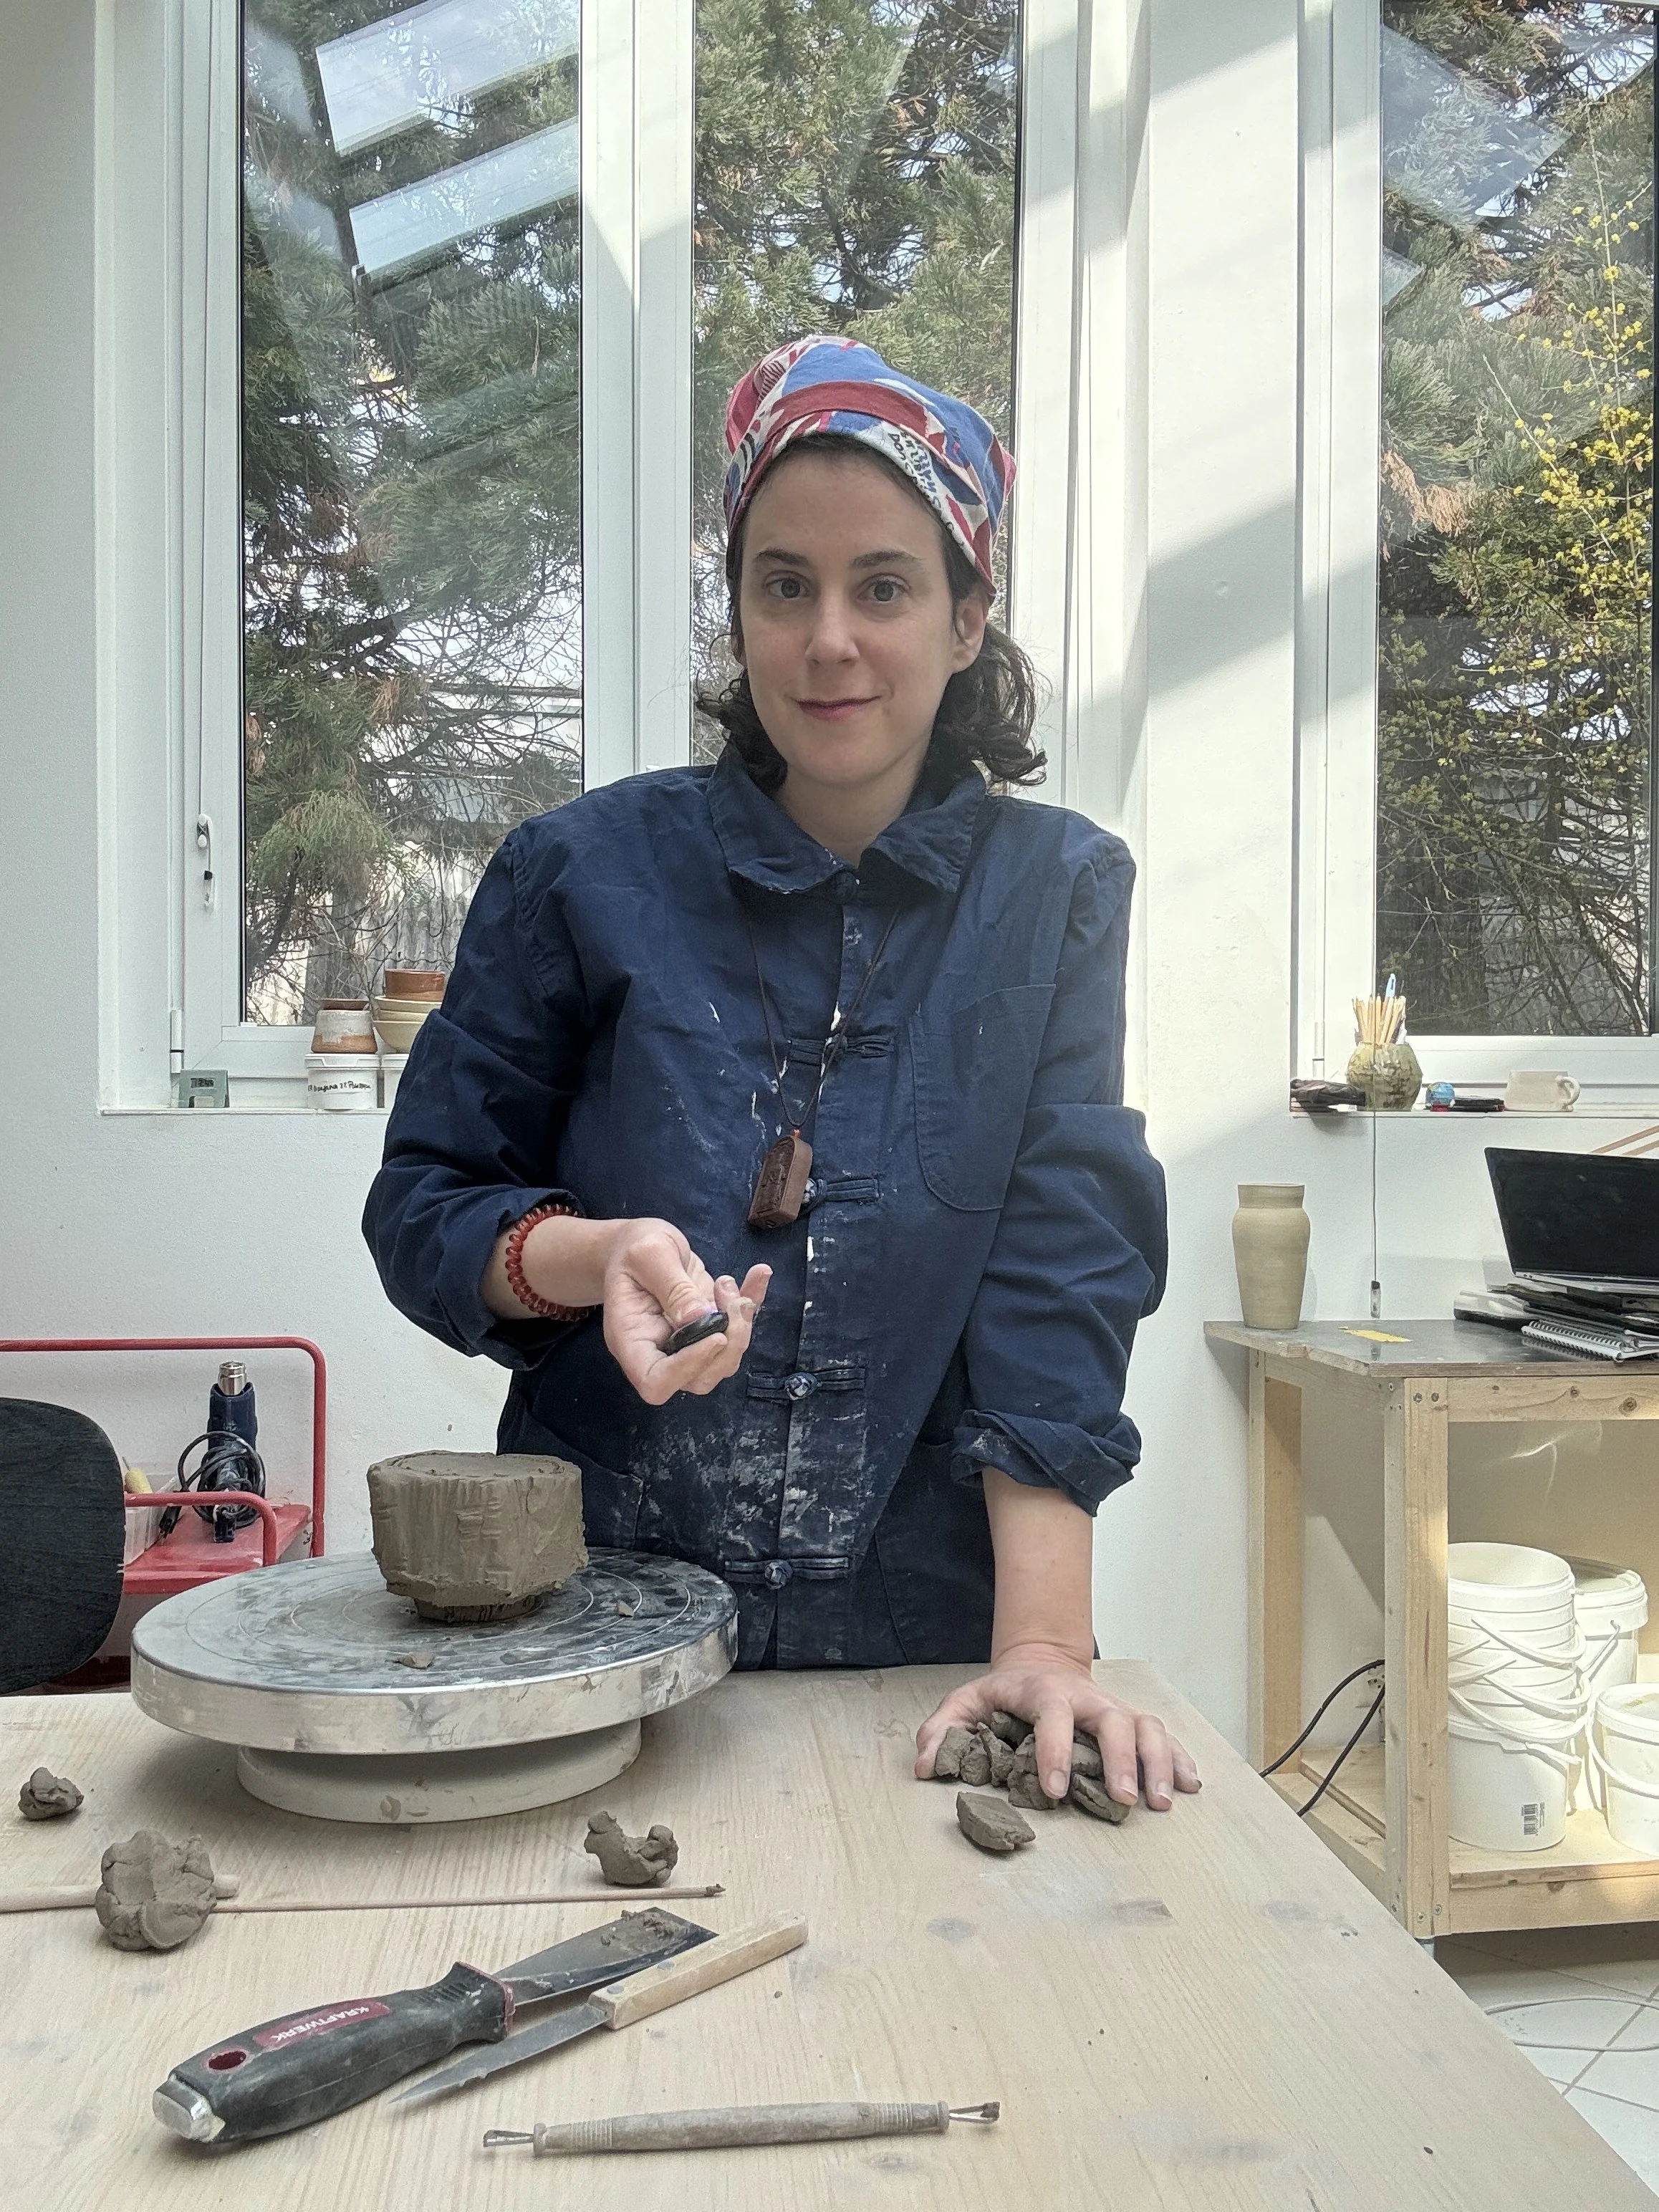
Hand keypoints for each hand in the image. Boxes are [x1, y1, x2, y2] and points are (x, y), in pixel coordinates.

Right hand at [600, 1218, 770, 1405]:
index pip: (656, 1382)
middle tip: (729, 1297)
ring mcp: (687, 1344)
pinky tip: (759, 1274)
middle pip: (699, 1378)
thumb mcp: (648, 1255)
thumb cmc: (632, 1249)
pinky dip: (754, 1303)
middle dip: (728, 1344)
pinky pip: (738, 1329)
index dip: (688, 1369)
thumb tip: (702, 1318)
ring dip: (740, 1324)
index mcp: (632, 1340)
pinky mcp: (709, 1327)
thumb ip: (673, 1287)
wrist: (639, 1244)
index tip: (715, 1336)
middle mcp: (659, 1351)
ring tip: (726, 1283)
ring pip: (723, 1361)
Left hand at [914, 1644, 1201, 1809]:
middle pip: (1114, 1720)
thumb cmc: (1005, 1692)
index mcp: (1045, 1693)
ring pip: (1147, 1726)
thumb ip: (942, 1729)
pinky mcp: (1132, 1721)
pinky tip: (1190, 1784)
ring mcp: (1114, 1708)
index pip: (1054, 1718)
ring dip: (1159, 1762)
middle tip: (1124, 1801)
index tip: (1054, 1790)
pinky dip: (1179, 1757)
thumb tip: (923, 1765)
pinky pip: (1163, 1736)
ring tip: (1164, 1802)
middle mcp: (1087, 1698)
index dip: (1055, 1751)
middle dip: (1121, 1760)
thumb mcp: (966, 1700)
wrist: (1042, 1661)